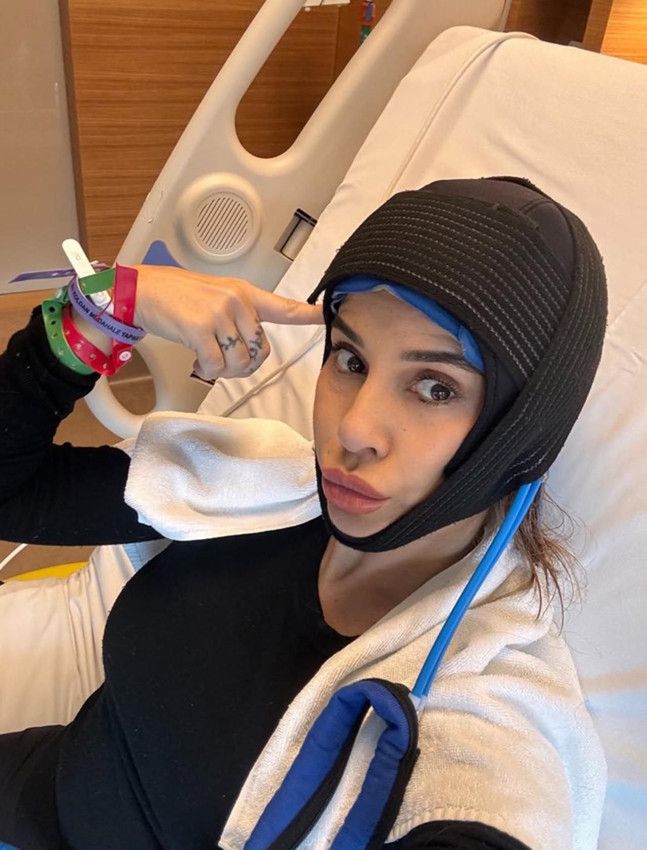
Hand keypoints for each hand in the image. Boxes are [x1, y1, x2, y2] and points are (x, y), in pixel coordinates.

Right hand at [131, 265, 323, 380]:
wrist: (144, 290)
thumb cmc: (179, 297)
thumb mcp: (217, 296)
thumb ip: (240, 316)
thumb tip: (251, 349)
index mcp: (245, 293)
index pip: (283, 306)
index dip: (307, 313)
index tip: (325, 314)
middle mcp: (237, 301)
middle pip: (260, 350)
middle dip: (244, 364)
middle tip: (224, 362)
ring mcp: (219, 313)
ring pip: (240, 361)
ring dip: (225, 371)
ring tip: (209, 361)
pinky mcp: (200, 328)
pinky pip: (216, 366)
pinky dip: (207, 371)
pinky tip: (197, 362)